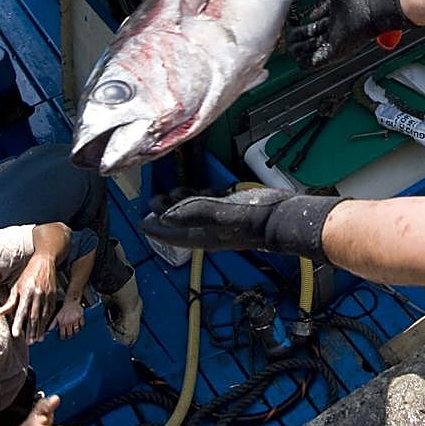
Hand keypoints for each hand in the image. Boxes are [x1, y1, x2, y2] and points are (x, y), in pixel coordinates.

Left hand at [0, 252, 56, 343]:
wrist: (45, 263)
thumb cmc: (28, 275)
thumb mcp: (17, 286)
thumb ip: (10, 302)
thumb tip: (0, 313)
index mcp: (26, 291)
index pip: (22, 311)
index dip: (18, 323)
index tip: (15, 334)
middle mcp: (38, 295)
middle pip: (34, 316)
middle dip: (31, 331)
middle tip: (29, 342)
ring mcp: (47, 296)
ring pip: (43, 316)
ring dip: (40, 329)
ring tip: (37, 340)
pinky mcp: (54, 297)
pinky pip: (51, 312)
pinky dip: (48, 322)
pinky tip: (45, 330)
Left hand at [51, 297, 85, 338]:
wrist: (71, 301)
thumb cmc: (64, 310)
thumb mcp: (57, 317)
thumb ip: (52, 325)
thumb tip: (48, 331)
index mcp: (62, 323)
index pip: (63, 334)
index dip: (63, 337)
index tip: (63, 338)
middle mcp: (69, 322)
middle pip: (70, 334)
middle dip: (70, 336)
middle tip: (70, 336)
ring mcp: (75, 320)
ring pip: (76, 330)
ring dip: (75, 332)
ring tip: (74, 331)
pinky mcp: (81, 317)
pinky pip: (82, 325)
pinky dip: (81, 326)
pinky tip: (79, 326)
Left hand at [141, 187, 347, 260]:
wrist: (284, 218)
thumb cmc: (256, 217)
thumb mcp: (222, 213)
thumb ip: (193, 212)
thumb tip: (164, 215)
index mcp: (203, 235)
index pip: (172, 234)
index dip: (155, 229)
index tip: (140, 223)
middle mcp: (209, 230)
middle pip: (179, 224)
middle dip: (164, 213)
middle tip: (153, 200)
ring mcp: (220, 221)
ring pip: (192, 214)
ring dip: (179, 204)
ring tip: (171, 193)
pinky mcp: (230, 211)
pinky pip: (208, 206)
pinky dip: (198, 198)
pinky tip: (197, 190)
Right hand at [288, 0, 410, 68]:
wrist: (375, 4)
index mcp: (335, 8)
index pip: (317, 16)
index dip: (306, 18)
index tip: (295, 19)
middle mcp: (335, 25)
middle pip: (313, 33)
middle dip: (299, 35)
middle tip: (289, 34)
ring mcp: (334, 38)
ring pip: (312, 47)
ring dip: (299, 48)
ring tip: (289, 46)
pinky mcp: (335, 50)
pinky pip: (316, 60)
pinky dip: (305, 60)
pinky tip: (296, 56)